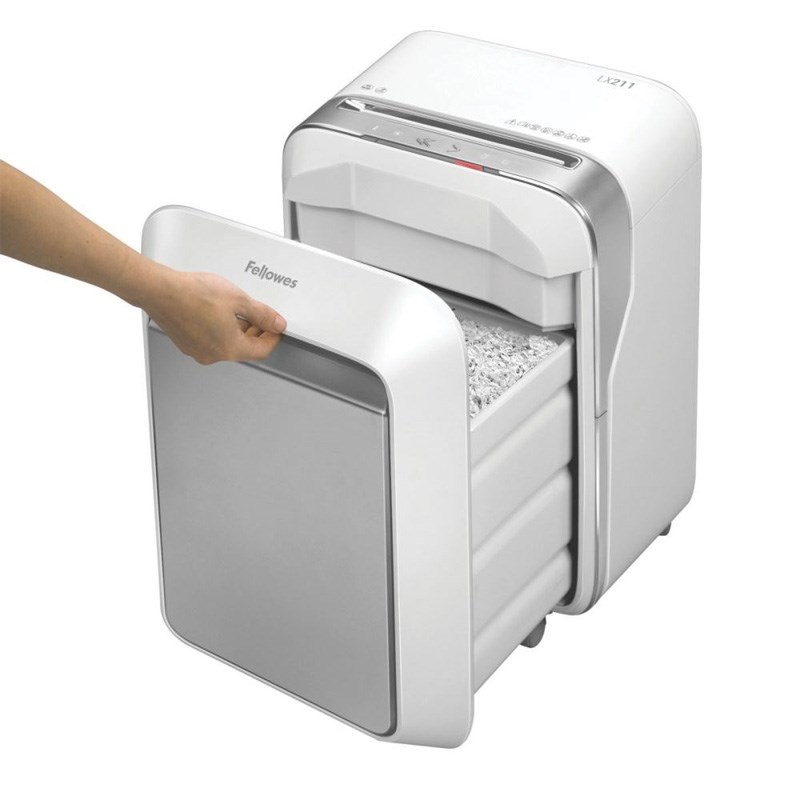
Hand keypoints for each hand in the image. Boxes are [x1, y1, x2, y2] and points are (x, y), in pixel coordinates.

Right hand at [144, 269, 286, 364]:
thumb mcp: (238, 300)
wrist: (160, 290)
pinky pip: (211, 340)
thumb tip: (276, 323)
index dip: (273, 337)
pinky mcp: (186, 343)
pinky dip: (220, 329)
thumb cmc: (192, 294)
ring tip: (239, 310)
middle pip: (244, 348)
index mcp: (229, 348)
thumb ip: (262, 314)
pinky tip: (219, 313)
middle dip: (256, 332)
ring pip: (227, 344)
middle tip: (261, 317)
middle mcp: (213, 355)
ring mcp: (197, 351)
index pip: (262, 351)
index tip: (276, 327)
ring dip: (238, 330)